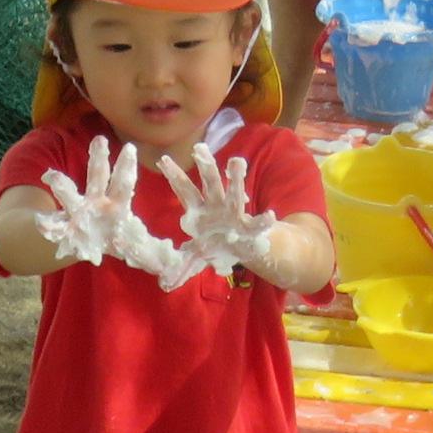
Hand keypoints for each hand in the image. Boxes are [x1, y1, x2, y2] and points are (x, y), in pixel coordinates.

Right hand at [33, 137, 181, 278]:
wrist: (83, 244)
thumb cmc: (116, 238)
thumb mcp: (138, 247)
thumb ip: (156, 253)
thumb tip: (176, 266)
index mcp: (117, 204)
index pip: (124, 182)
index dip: (127, 166)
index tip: (130, 148)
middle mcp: (95, 202)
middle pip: (97, 176)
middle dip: (98, 159)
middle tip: (100, 140)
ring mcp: (75, 213)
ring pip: (68, 194)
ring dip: (61, 184)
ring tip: (52, 176)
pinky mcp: (60, 227)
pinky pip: (52, 226)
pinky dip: (46, 225)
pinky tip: (40, 221)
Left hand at [156, 141, 286, 287]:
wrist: (241, 249)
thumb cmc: (213, 247)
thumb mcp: (194, 256)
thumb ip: (180, 266)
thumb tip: (164, 283)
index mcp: (199, 210)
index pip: (184, 189)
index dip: (174, 175)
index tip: (162, 159)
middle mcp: (217, 205)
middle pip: (209, 182)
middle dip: (205, 165)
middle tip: (199, 149)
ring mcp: (235, 212)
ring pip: (235, 192)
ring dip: (235, 178)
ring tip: (236, 162)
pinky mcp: (251, 226)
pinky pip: (259, 224)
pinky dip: (264, 222)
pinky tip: (270, 217)